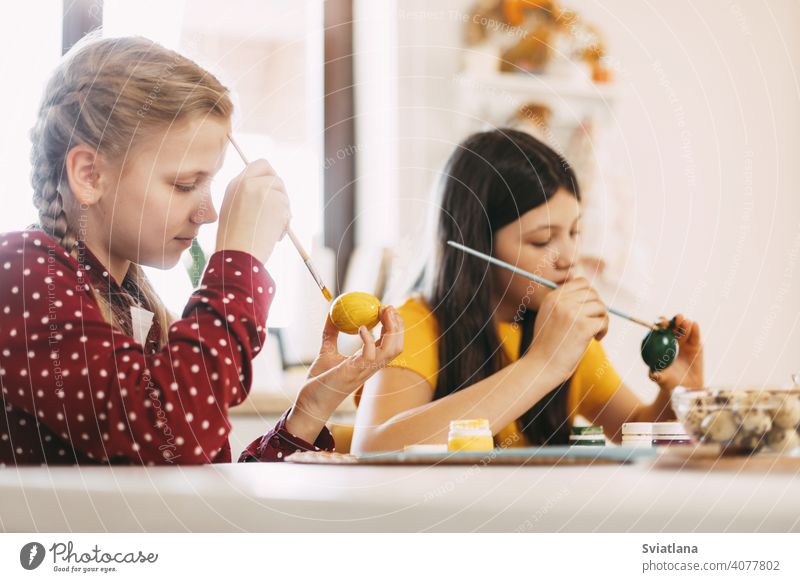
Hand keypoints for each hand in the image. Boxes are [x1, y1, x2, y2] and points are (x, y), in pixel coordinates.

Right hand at [215, 158, 290, 262]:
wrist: (238, 255)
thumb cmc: (234, 242)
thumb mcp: (234, 211)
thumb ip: (249, 197)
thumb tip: (271, 194)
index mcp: (235, 184)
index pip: (260, 165)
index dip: (270, 175)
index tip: (273, 189)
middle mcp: (248, 182)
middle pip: (275, 176)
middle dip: (281, 192)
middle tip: (280, 209)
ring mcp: (263, 189)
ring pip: (283, 195)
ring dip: (282, 213)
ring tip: (270, 231)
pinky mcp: (277, 200)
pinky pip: (288, 210)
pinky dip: (284, 224)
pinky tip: (272, 236)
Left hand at [286, 306, 403, 440]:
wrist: (310, 403)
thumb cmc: (320, 382)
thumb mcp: (326, 351)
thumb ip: (330, 333)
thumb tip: (330, 313)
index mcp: (368, 361)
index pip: (391, 343)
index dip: (394, 325)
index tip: (386, 308)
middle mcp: (371, 366)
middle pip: (397, 345)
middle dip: (398, 324)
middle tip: (387, 307)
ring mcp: (364, 370)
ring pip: (392, 350)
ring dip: (392, 329)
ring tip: (382, 312)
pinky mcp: (353, 372)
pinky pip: (370, 355)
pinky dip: (369, 339)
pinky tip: (361, 328)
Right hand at [530, 277, 608, 381]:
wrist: (541, 365)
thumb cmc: (547, 345)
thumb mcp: (548, 316)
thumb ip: (563, 303)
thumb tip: (590, 294)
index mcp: (552, 297)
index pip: (581, 282)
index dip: (589, 295)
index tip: (588, 310)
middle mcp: (561, 301)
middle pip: (593, 293)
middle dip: (597, 308)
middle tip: (593, 322)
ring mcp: (571, 313)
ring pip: (601, 307)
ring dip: (602, 319)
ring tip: (594, 332)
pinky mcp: (583, 327)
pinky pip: (604, 321)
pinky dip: (603, 331)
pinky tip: (595, 339)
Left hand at [649, 314, 703, 390]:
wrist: (686, 388)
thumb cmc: (670, 383)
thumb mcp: (662, 380)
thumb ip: (657, 376)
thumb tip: (653, 374)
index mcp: (660, 345)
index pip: (659, 331)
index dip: (660, 325)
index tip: (662, 323)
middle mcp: (672, 341)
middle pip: (673, 327)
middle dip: (674, 320)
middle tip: (676, 318)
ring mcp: (684, 342)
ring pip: (684, 330)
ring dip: (684, 324)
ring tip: (685, 322)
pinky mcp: (696, 345)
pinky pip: (695, 336)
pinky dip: (695, 330)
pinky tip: (694, 324)